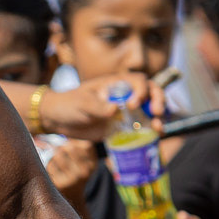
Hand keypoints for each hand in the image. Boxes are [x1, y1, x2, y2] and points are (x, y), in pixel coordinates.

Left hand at [38, 74, 160, 141]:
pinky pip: (141, 128)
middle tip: (156, 112)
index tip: (133, 104)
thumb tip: (115, 110)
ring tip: (159, 127)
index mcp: (116, 84)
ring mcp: (126, 112)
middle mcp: (125, 96)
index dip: (141, 91)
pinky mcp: (123, 127)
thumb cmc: (69, 104)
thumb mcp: (81, 103)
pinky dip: (151, 131)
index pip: (138, 81)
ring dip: (158, 118)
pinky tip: (156, 136)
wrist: (59, 120)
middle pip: (151, 93)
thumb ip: (97, 106)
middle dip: (158, 100)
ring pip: (149, 111)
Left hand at [43, 138, 97, 203]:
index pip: (86, 145)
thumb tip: (67, 128)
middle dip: (63, 145)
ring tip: (55, 156)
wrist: (73, 195)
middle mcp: (85, 172)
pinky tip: (52, 165)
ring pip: (58, 154)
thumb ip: (79, 146)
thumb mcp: (85, 161)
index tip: (70, 143)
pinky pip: (50, 164)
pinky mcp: (60, 184)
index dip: (75, 140)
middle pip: (70, 147)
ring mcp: (72, 179)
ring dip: (54, 152)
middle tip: (59, 148)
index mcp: (93, 165)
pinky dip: (48, 162)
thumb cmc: (77, 171)